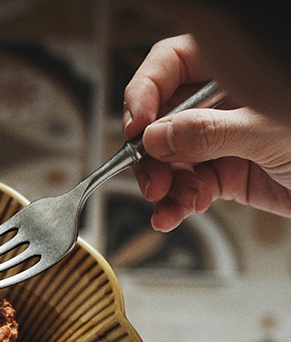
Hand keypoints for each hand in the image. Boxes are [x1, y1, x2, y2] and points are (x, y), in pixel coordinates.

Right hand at [122, 34, 290, 230]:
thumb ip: (209, 133)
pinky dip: (175, 205)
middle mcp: (222, 103)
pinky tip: (173, 214)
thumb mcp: (268, 130)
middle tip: (153, 178)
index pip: (172, 64)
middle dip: (150, 154)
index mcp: (235, 72)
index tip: (137, 127)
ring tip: (174, 201)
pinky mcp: (224, 175)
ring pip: (169, 160)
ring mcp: (221, 141)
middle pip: (161, 119)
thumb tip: (157, 137)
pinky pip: (186, 188)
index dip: (146, 92)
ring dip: (164, 186)